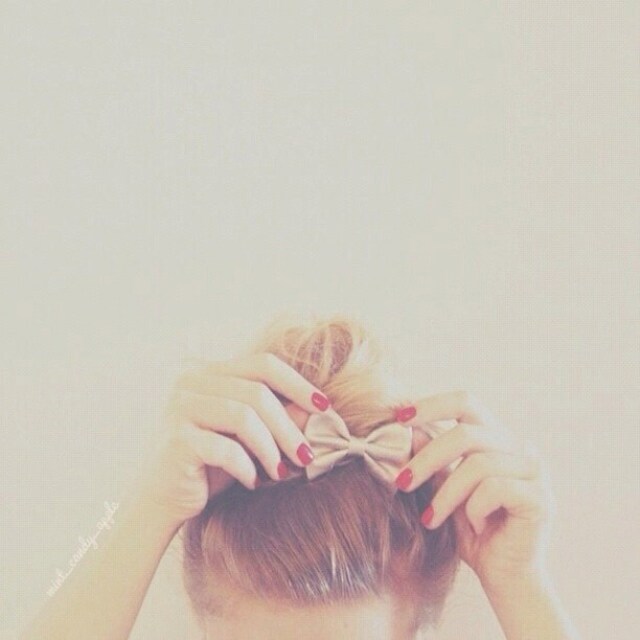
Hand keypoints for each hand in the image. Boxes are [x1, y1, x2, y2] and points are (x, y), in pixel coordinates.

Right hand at [135, 353, 330, 527]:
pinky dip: (246, 467)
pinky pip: (226, 448)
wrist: (161, 501)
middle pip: (257, 392)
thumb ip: (278, 417)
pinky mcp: (177, 439)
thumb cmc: (210, 465)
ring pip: (244, 417)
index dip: (298, 384)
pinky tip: (252, 481)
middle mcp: (190, 381)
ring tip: (280, 473)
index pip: (262, 365)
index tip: (325, 407)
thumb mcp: (250, 438)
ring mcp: (179, 407)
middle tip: (306, 455)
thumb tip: (319, 409)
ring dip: (271, 448)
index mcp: (207, 371)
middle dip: (289, 426)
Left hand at [393, 391, 555, 593]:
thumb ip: (432, 460)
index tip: (399, 417)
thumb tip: (409, 429)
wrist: (504, 578)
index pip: (466, 403)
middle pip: (466, 432)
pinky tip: (475, 526)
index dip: (432, 405)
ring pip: (477, 463)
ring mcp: (533, 471)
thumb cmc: (472, 531)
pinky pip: (495, 488)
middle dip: (427, 458)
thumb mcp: (442, 489)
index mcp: (496, 438)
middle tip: (401, 482)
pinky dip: (474, 508)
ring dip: (446, 494)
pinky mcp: (539, 498)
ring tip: (431, 519)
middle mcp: (518, 447)